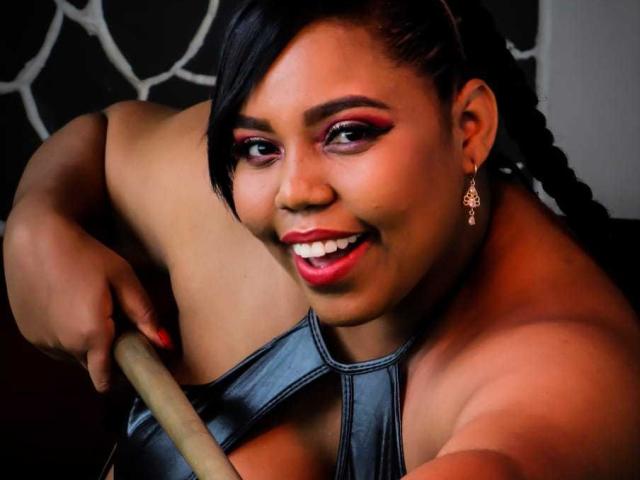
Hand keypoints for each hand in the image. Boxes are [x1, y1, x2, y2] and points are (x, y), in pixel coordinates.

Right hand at [4, 211, 171, 391]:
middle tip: (115, 322)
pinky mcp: (28, 333)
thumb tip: (164, 344)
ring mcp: (42, 340)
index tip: (132, 366)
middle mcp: (63, 344)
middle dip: (106, 353)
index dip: (121, 377)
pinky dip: (65, 336)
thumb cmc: (85, 254)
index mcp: (91, 334)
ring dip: (84, 344)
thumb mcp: (123, 278)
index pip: (105, 378)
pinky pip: (54, 346)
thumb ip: (144, 313)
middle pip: (92, 365)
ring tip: (89, 309)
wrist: (36, 238)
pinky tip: (69, 307)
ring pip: (72, 356)